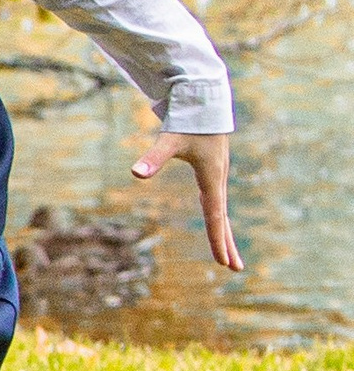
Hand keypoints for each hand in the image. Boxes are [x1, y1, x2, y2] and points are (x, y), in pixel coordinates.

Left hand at [132, 128, 243, 270]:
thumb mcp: (169, 140)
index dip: (217, 239)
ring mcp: (216, 176)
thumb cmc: (188, 121)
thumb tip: (136, 173)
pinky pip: (216, 201)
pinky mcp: (211, 171)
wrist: (202, 101)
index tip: (224, 263)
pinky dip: (218, 217)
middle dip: (226, 244)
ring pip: (221, 211)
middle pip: (223, 219)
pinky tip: (217, 224)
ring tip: (229, 256)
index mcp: (213, 177)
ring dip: (224, 233)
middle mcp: (218, 179)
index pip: (215, 215)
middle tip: (235, 269)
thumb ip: (154, 157)